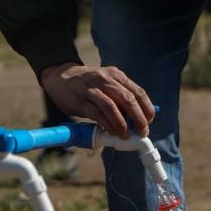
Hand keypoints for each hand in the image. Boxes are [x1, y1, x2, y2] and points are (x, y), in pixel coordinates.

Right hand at [39, 62, 155, 138]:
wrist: (61, 78)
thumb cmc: (88, 85)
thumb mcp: (107, 83)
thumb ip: (121, 96)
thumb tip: (138, 116)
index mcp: (116, 75)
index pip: (138, 91)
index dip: (146, 108)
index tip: (150, 120)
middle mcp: (105, 80)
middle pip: (128, 99)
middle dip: (138, 118)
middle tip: (142, 131)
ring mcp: (92, 90)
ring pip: (112, 107)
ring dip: (122, 124)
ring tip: (125, 135)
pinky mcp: (81, 100)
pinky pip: (97, 114)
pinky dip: (106, 124)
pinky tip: (111, 131)